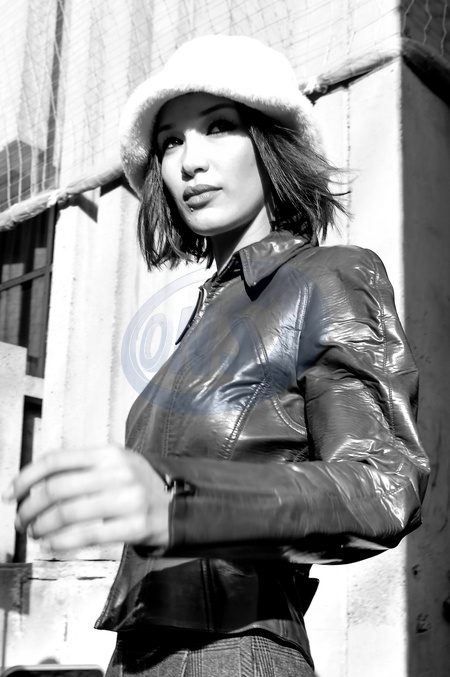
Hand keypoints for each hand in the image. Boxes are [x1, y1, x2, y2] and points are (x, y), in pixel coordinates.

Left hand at [3, 445, 169, 553]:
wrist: (177, 505)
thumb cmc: (139, 486)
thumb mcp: (115, 464)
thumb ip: (82, 468)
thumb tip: (35, 482)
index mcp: (109, 453)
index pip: (57, 460)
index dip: (27, 477)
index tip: (12, 492)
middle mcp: (118, 473)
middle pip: (57, 489)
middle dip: (30, 508)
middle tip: (21, 519)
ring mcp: (128, 499)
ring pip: (68, 513)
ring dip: (42, 527)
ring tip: (36, 533)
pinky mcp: (135, 525)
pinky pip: (87, 535)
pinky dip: (61, 541)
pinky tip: (52, 543)